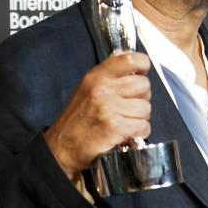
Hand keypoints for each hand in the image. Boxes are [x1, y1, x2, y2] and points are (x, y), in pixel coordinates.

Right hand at [45, 52, 151, 180]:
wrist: (61, 147)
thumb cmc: (76, 120)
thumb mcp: (87, 89)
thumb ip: (109, 78)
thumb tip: (136, 72)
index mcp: (96, 77)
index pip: (130, 60)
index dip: (143, 65)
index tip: (142, 72)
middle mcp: (102, 90)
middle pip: (144, 85)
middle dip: (142, 97)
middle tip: (131, 106)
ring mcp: (109, 108)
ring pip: (146, 107)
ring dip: (140, 117)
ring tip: (126, 121)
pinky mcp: (115, 127)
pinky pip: (143, 126)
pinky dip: (140, 132)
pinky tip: (128, 134)